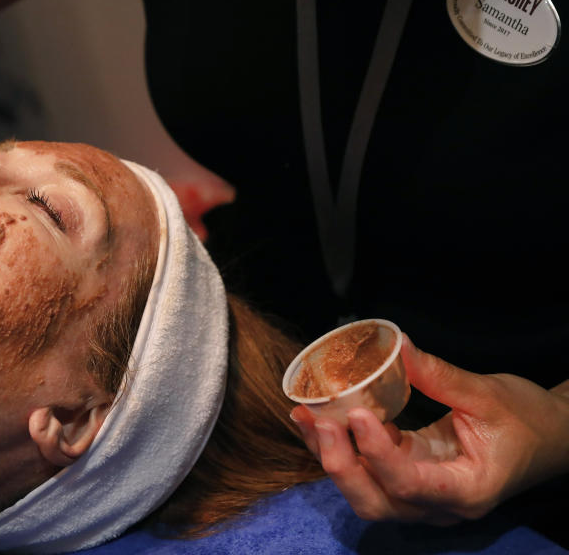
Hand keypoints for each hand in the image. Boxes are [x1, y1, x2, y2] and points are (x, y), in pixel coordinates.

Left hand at [292, 336, 568, 524]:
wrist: (548, 437)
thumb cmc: (525, 418)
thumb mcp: (487, 393)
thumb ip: (439, 375)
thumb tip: (396, 344)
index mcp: (467, 489)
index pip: (412, 484)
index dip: (378, 455)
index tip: (358, 415)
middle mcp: (438, 505)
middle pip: (377, 503)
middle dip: (340, 465)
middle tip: (319, 419)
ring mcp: (420, 497)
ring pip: (365, 493)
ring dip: (331, 457)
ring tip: (305, 415)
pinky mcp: (407, 478)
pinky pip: (367, 473)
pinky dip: (340, 448)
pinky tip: (317, 417)